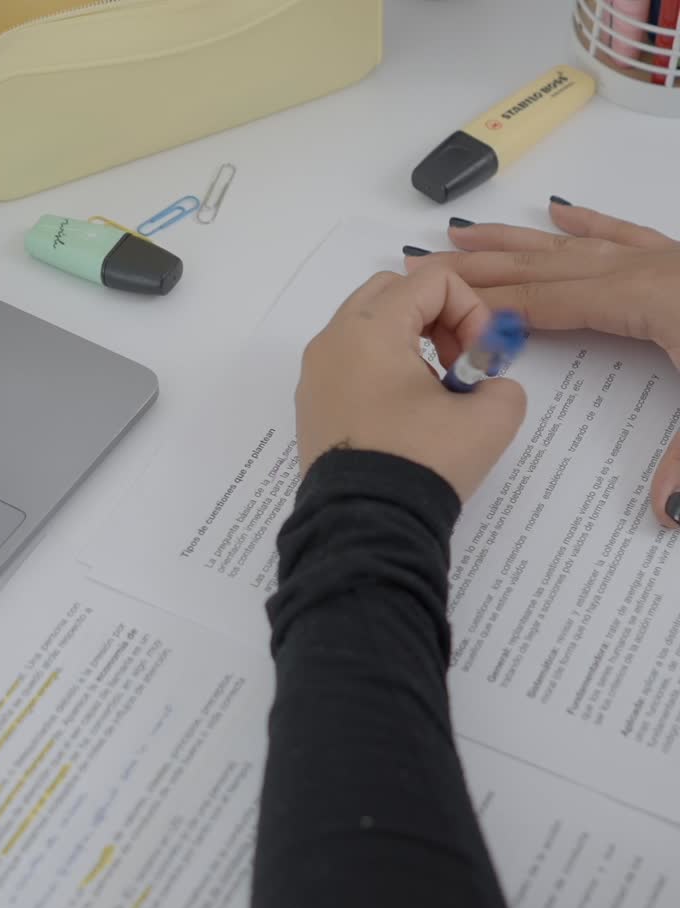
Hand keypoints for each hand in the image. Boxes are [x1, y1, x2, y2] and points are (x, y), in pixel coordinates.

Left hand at [295, 267, 525, 502]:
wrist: (366, 528)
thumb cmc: (421, 463)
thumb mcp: (490, 419)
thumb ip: (504, 385)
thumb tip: (485, 388)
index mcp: (370, 328)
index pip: (433, 280)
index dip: (472, 311)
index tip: (479, 363)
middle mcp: (332, 340)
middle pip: (393, 293)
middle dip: (437, 318)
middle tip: (458, 366)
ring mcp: (315, 375)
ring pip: (369, 328)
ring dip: (411, 345)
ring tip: (434, 397)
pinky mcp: (312, 408)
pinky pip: (350, 365)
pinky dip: (383, 373)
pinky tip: (405, 418)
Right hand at [406, 202, 679, 526]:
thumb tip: (666, 516)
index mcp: (652, 301)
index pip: (554, 302)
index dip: (495, 306)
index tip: (443, 307)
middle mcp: (653, 270)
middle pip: (551, 264)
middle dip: (487, 264)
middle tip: (430, 259)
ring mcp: (669, 259)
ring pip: (580, 243)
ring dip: (522, 239)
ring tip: (470, 232)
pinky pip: (626, 234)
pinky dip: (591, 224)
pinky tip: (566, 213)